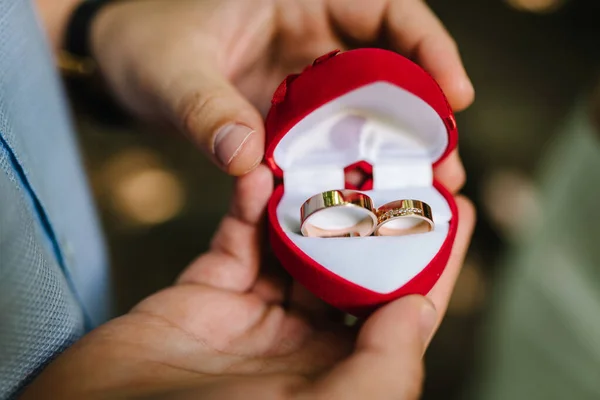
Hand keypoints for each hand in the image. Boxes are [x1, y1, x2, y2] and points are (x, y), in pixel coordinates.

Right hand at [21, 165, 474, 398]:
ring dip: (311, 200)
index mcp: (342, 379)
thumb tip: (420, 309)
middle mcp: (305, 347)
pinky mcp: (207, 292)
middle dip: (373, 216)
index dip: (434, 259)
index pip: (403, 310)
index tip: (456, 207)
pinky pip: (238, 238)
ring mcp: (255, 316)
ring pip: (296, 243)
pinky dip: (250, 203)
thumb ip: (384, 370)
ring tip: (332, 152)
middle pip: (352, 266)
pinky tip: (263, 171)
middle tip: (391, 162)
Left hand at [91, 0, 473, 175]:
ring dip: (394, 152)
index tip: (456, 95)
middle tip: (446, 169)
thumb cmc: (143, 43)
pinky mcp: (293, 116)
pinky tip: (364, 200)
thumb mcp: (170, 70)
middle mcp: (315, 36)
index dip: (430, 48)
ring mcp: (306, 80)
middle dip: (423, 118)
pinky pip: (331, 140)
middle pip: (392, 70)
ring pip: (367, 110)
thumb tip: (246, 160)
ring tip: (420, 196)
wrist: (121, 65)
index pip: (387, 9)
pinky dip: (349, 167)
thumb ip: (204, 109)